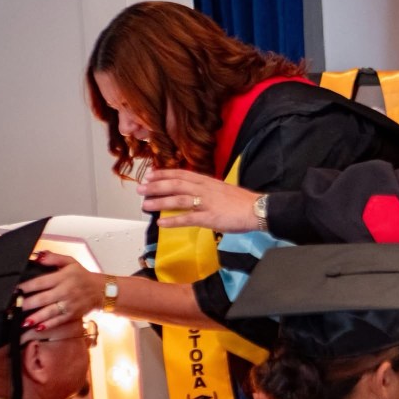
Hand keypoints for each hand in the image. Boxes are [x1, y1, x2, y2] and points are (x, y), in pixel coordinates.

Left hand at [17, 252, 103, 332]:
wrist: (101, 290)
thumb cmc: (82, 276)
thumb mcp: (71, 262)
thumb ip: (54, 258)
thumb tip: (38, 257)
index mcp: (63, 277)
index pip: (41, 282)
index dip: (26, 286)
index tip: (14, 290)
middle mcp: (65, 291)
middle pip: (43, 298)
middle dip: (27, 304)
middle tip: (13, 307)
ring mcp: (69, 304)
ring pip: (50, 312)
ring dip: (36, 317)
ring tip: (23, 321)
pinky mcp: (72, 314)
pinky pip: (58, 320)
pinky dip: (48, 325)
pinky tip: (38, 328)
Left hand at [138, 168, 260, 231]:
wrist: (257, 209)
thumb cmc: (241, 201)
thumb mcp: (222, 189)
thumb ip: (207, 190)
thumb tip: (193, 193)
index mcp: (207, 181)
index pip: (181, 174)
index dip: (164, 174)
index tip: (150, 175)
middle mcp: (204, 189)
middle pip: (176, 184)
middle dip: (156, 186)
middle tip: (140, 189)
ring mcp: (206, 203)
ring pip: (178, 199)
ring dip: (160, 202)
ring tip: (145, 205)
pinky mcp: (210, 217)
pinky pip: (188, 219)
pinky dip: (173, 221)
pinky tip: (161, 224)